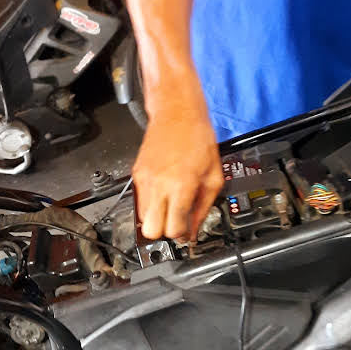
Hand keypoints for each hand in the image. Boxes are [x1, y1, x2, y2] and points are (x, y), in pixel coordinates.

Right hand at [133, 98, 223, 240]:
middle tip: (176, 222)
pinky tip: (164, 192)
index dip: (182, 235)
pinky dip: (151, 203)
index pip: (174, 228)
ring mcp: (144, 180)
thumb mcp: (213, 176)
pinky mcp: (136, 174)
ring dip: (157, 217)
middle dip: (164, 231)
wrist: (177, 114)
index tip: (187, 232)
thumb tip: (194, 230)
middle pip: (151, 231)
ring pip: (142, 219)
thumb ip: (204, 207)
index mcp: (181, 186)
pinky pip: (139, 201)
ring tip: (171, 205)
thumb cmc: (197, 138)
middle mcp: (159, 185)